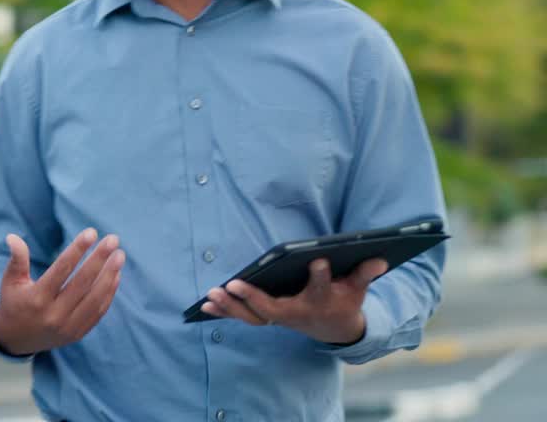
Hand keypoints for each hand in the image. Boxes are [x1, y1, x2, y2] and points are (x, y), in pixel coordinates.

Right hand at [0, 228, 124, 355]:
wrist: (16, 341)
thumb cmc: (14, 303)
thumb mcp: (10, 281)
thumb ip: (16, 259)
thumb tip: (13, 237)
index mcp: (37, 298)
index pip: (62, 269)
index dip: (77, 249)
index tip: (91, 232)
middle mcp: (54, 314)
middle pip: (83, 282)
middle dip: (100, 259)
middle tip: (113, 240)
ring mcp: (68, 326)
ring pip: (95, 298)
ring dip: (109, 275)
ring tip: (119, 255)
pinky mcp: (78, 333)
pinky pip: (98, 311)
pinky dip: (109, 293)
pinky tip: (115, 275)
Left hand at [200, 257, 388, 343]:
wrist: (336, 330)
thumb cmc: (344, 301)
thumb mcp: (357, 288)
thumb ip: (365, 273)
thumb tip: (381, 257)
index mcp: (320, 301)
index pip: (321, 288)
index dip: (320, 276)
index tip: (318, 260)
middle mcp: (297, 313)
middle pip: (273, 309)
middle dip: (253, 298)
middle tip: (233, 284)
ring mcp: (279, 318)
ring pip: (252, 317)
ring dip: (231, 307)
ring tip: (211, 295)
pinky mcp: (267, 318)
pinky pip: (243, 317)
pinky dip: (225, 311)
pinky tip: (206, 304)